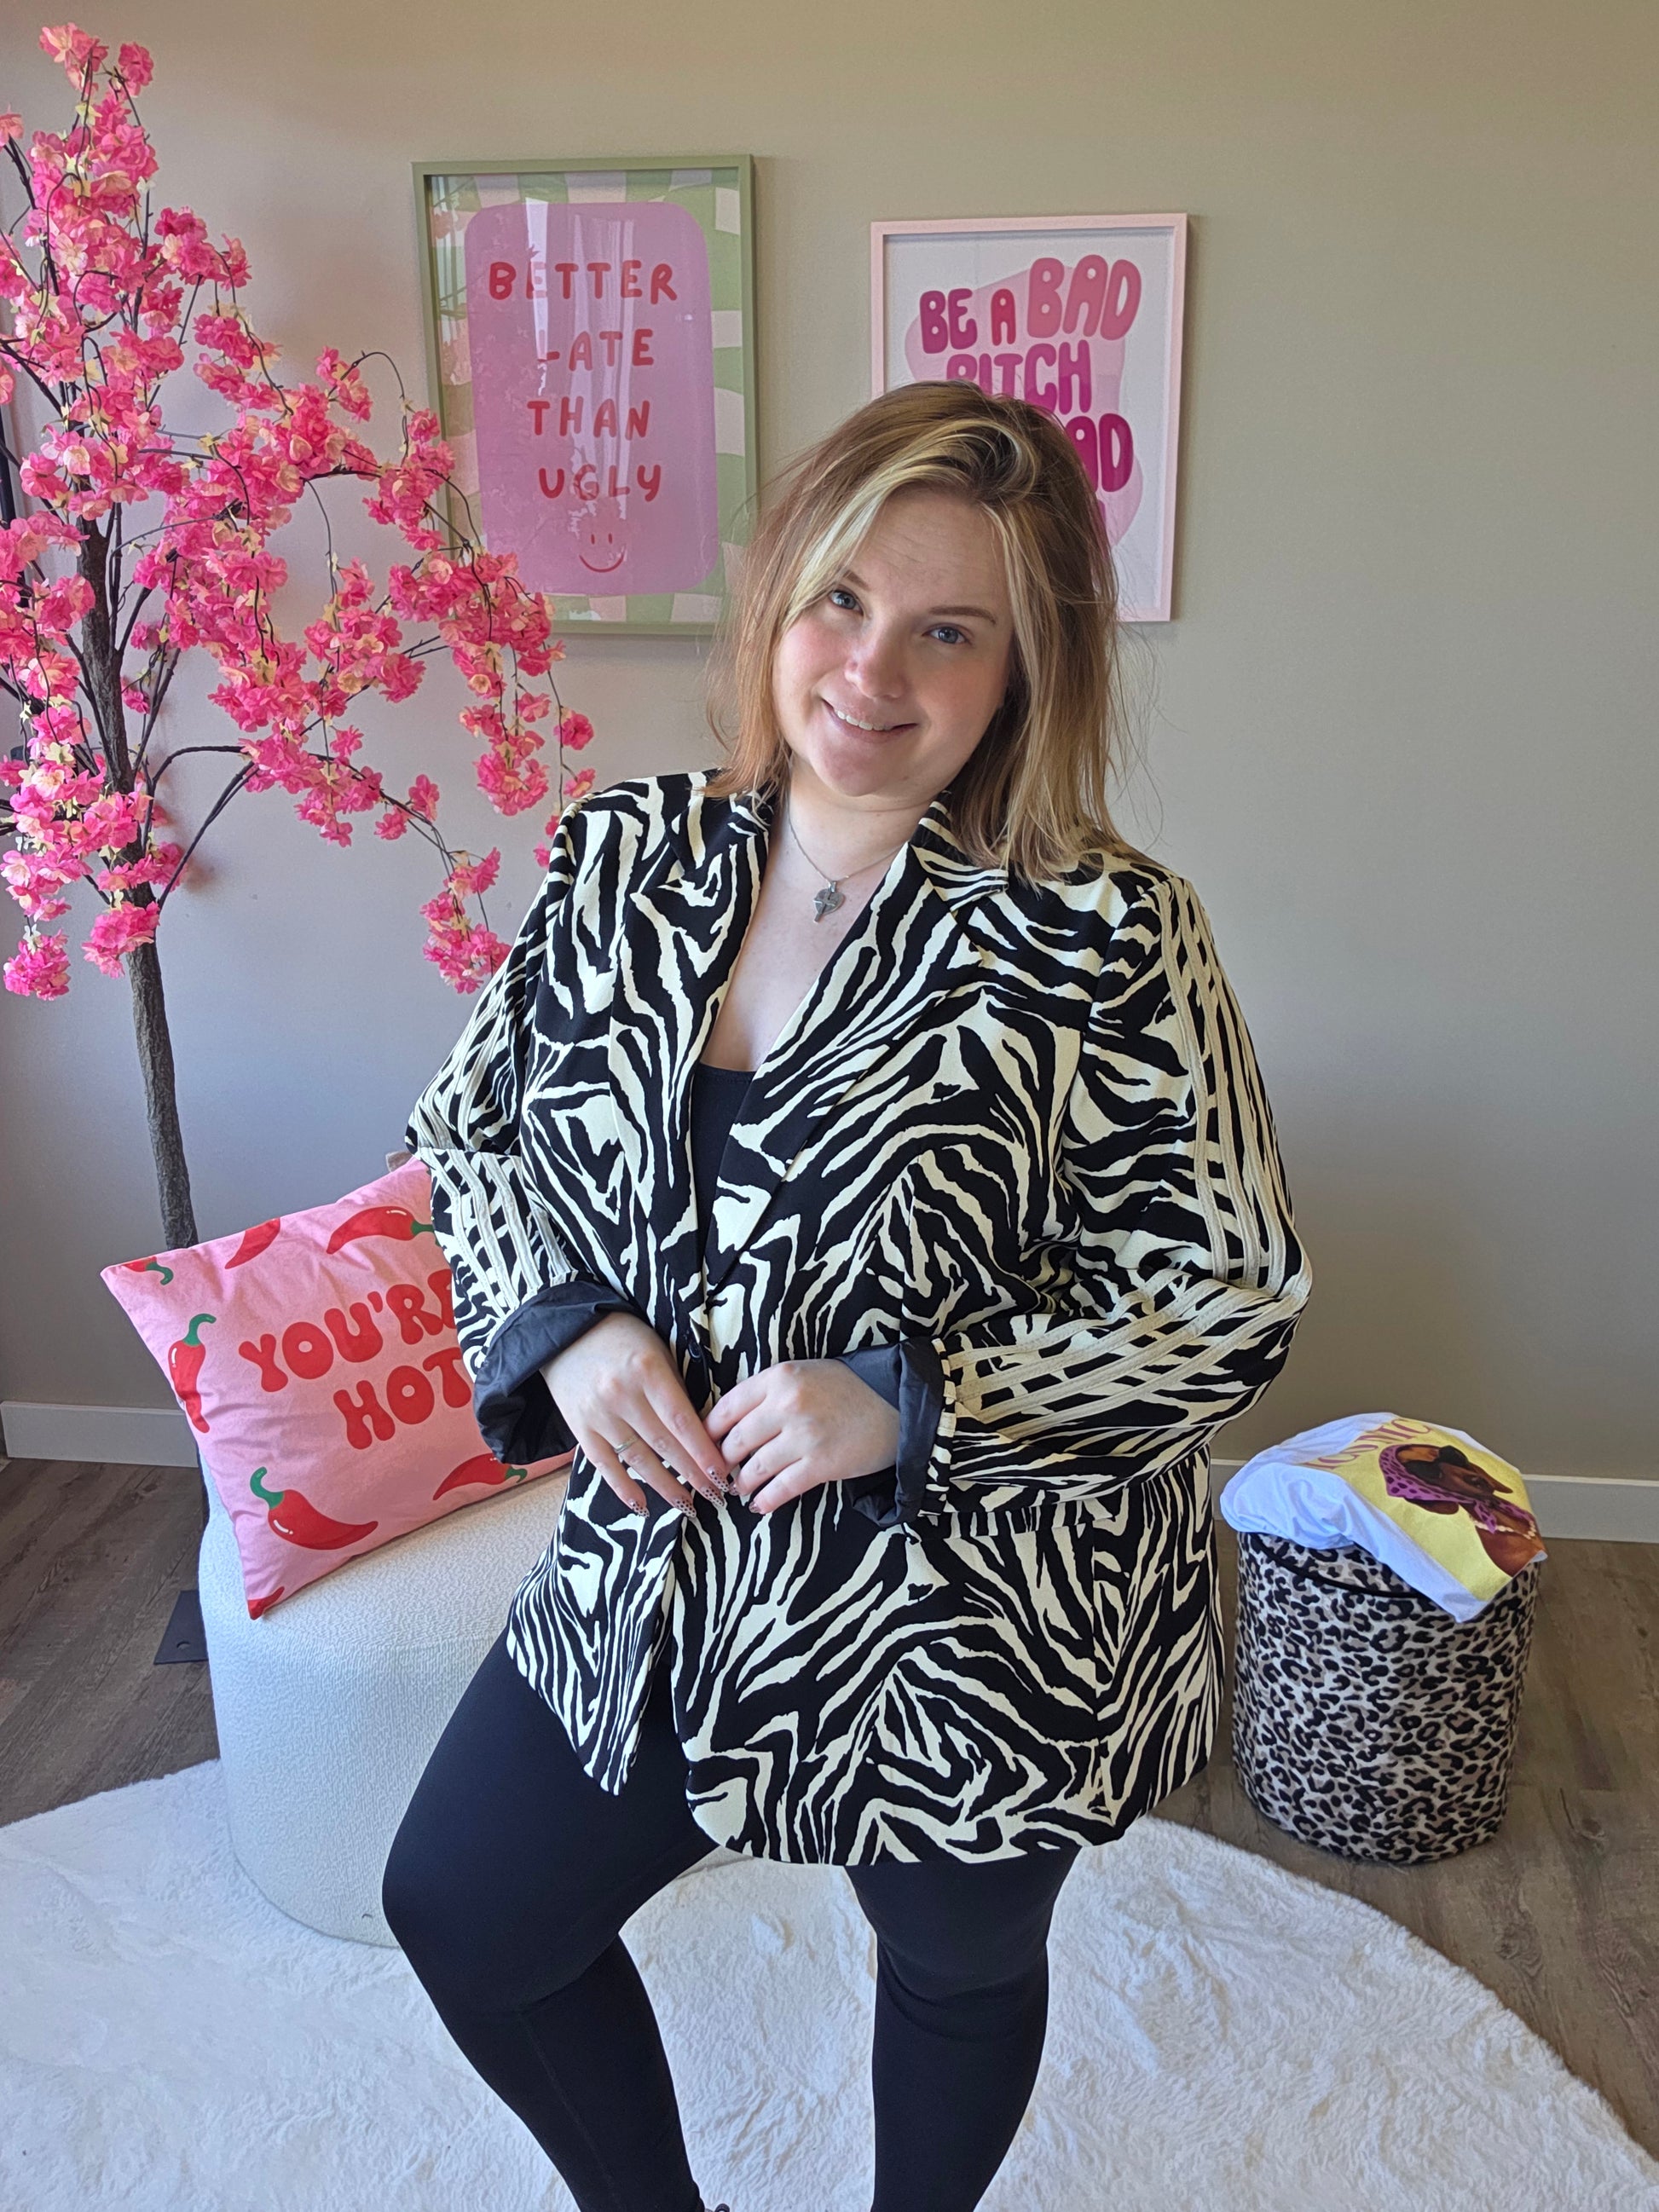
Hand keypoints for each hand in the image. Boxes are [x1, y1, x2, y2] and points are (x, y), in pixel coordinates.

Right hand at [540, 1312, 730, 1515]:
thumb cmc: (624, 1338)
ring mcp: (598, 1414)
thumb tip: (704, 1432)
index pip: (682, 1422)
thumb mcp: (658, 1351)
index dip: (704, 1453)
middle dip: (693, 1474)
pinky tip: (642, 1507)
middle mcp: (622, 1395)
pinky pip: (605, 1465)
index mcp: (647, 1371)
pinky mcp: (580, 1428)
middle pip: (664, 1445)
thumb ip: (677, 1389)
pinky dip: (624, 1488)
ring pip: (638, 1459)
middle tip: (716, 1496)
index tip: (723, 1475)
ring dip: (665, 1487)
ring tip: (688, 1505)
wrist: (566, 1332)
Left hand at [704, 1359, 900, 1515]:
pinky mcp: (821, 1465)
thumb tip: (730, 1422)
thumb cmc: (847, 1388)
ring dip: (742, 1483)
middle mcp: (787, 1405)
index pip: (726, 1409)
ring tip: (741, 1488)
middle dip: (723, 1462)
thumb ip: (768, 1391)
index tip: (704, 1444)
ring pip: (754, 1469)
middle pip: (734, 1442)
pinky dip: (765, 1500)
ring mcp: (804, 1437)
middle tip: (721, 1471)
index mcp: (779, 1377)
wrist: (897, 1405)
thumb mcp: (804, 1373)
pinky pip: (781, 1489)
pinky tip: (759, 1504)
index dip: (709, 1432)